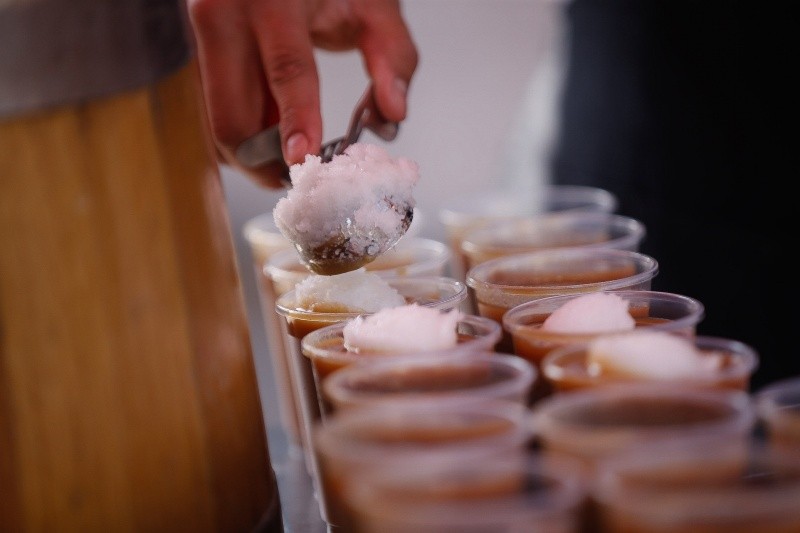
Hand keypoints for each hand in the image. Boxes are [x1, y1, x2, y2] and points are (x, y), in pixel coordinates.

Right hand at [186, 0, 418, 187]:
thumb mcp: (372, 5)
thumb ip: (393, 56)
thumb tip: (393, 112)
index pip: (287, 70)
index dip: (296, 121)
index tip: (302, 159)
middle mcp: (225, 15)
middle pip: (234, 116)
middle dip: (266, 161)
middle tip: (300, 175)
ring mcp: (203, 37)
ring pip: (219, 122)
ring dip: (255, 150)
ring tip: (292, 145)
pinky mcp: (196, 54)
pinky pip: (215, 112)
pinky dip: (246, 129)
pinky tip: (272, 121)